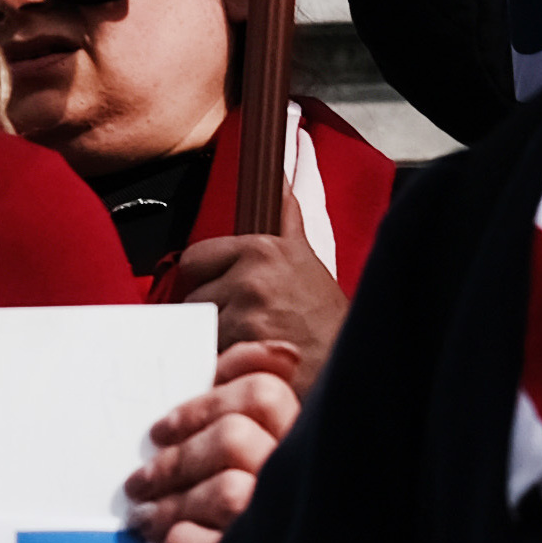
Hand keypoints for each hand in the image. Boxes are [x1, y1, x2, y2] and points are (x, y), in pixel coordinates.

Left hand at [123, 350, 304, 542]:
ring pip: (229, 491)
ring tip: (145, 518)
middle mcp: (301, 478)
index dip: (202, 406)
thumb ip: (249, 399)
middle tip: (138, 482)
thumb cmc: (256, 511)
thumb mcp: (259, 446)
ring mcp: (289, 526)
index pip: (263, 393)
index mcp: (301, 440)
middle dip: (175, 460)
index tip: (158, 430)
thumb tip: (280, 354)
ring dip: (173, 504)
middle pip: (234, 438)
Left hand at [165, 229, 344, 382]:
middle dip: (213, 313)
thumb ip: (285, 219)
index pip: (196, 258)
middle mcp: (254, 276)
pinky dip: (221, 362)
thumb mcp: (306, 262)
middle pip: (193, 295)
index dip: (208, 279)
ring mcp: (247, 311)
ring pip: (199, 328)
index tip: (227, 293)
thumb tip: (281, 174)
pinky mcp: (244, 344)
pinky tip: (250, 360)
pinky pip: (208, 353)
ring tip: (253, 343)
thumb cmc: (328, 324)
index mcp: (265, 250)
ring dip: (217, 340)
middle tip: (247, 324)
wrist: (348, 367)